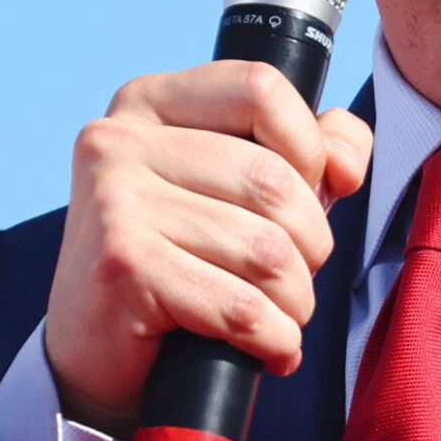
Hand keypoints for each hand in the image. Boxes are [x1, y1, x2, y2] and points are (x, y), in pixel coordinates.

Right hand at [44, 60, 373, 435]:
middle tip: (294, 278)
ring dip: (295, 300)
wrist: (94, 352)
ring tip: (282, 317)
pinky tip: (270, 349)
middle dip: (310, 244)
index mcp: (150, 103)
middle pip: (273, 179)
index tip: (313, 194)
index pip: (260, 88)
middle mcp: (120, 141)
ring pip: (265, 249)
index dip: (310, 146)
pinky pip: (240, 306)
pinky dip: (274, 338)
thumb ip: (306, 150)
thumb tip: (346, 160)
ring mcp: (115, 203)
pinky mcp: (122, 269)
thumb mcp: (236, 189)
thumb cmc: (178, 261)